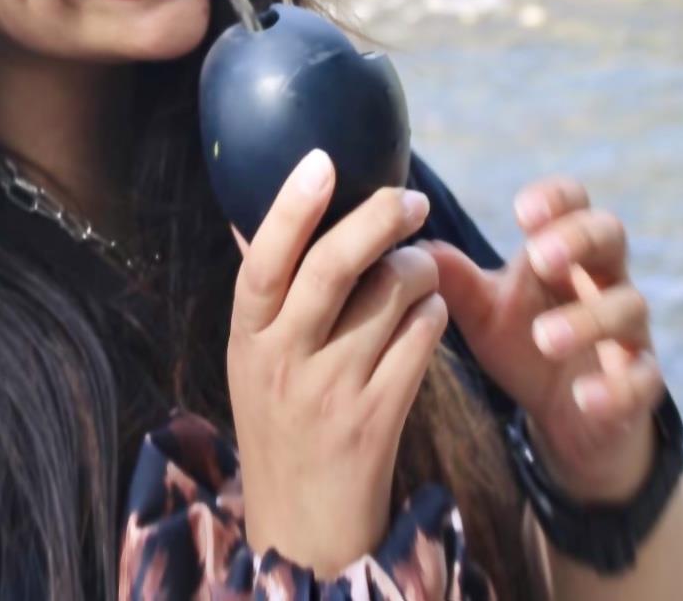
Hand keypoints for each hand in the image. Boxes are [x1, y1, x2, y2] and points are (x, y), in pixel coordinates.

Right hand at [227, 149, 443, 576]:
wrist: (303, 523)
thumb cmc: (280, 420)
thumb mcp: (253, 358)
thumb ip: (265, 293)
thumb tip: (260, 209)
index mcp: (248, 337)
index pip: (264, 261)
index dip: (292, 207)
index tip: (323, 159)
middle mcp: (284, 360)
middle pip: (332, 268)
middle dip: (379, 219)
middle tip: (412, 199)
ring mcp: (332, 392)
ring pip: (392, 297)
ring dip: (420, 268)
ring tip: (420, 269)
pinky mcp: (379, 418)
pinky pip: (423, 340)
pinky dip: (434, 315)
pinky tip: (427, 317)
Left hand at [423, 177, 664, 502]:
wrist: (568, 415)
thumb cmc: (525, 340)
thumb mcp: (486, 312)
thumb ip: (456, 280)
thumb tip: (412, 247)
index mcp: (565, 252)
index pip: (573, 203)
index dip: (555, 199)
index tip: (521, 211)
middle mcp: (603, 280)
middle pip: (611, 237)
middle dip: (578, 239)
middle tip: (538, 255)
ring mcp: (628, 331)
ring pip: (628, 307)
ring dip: (588, 319)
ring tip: (545, 338)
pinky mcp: (639, 385)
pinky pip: (642, 381)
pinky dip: (617, 388)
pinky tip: (586, 397)